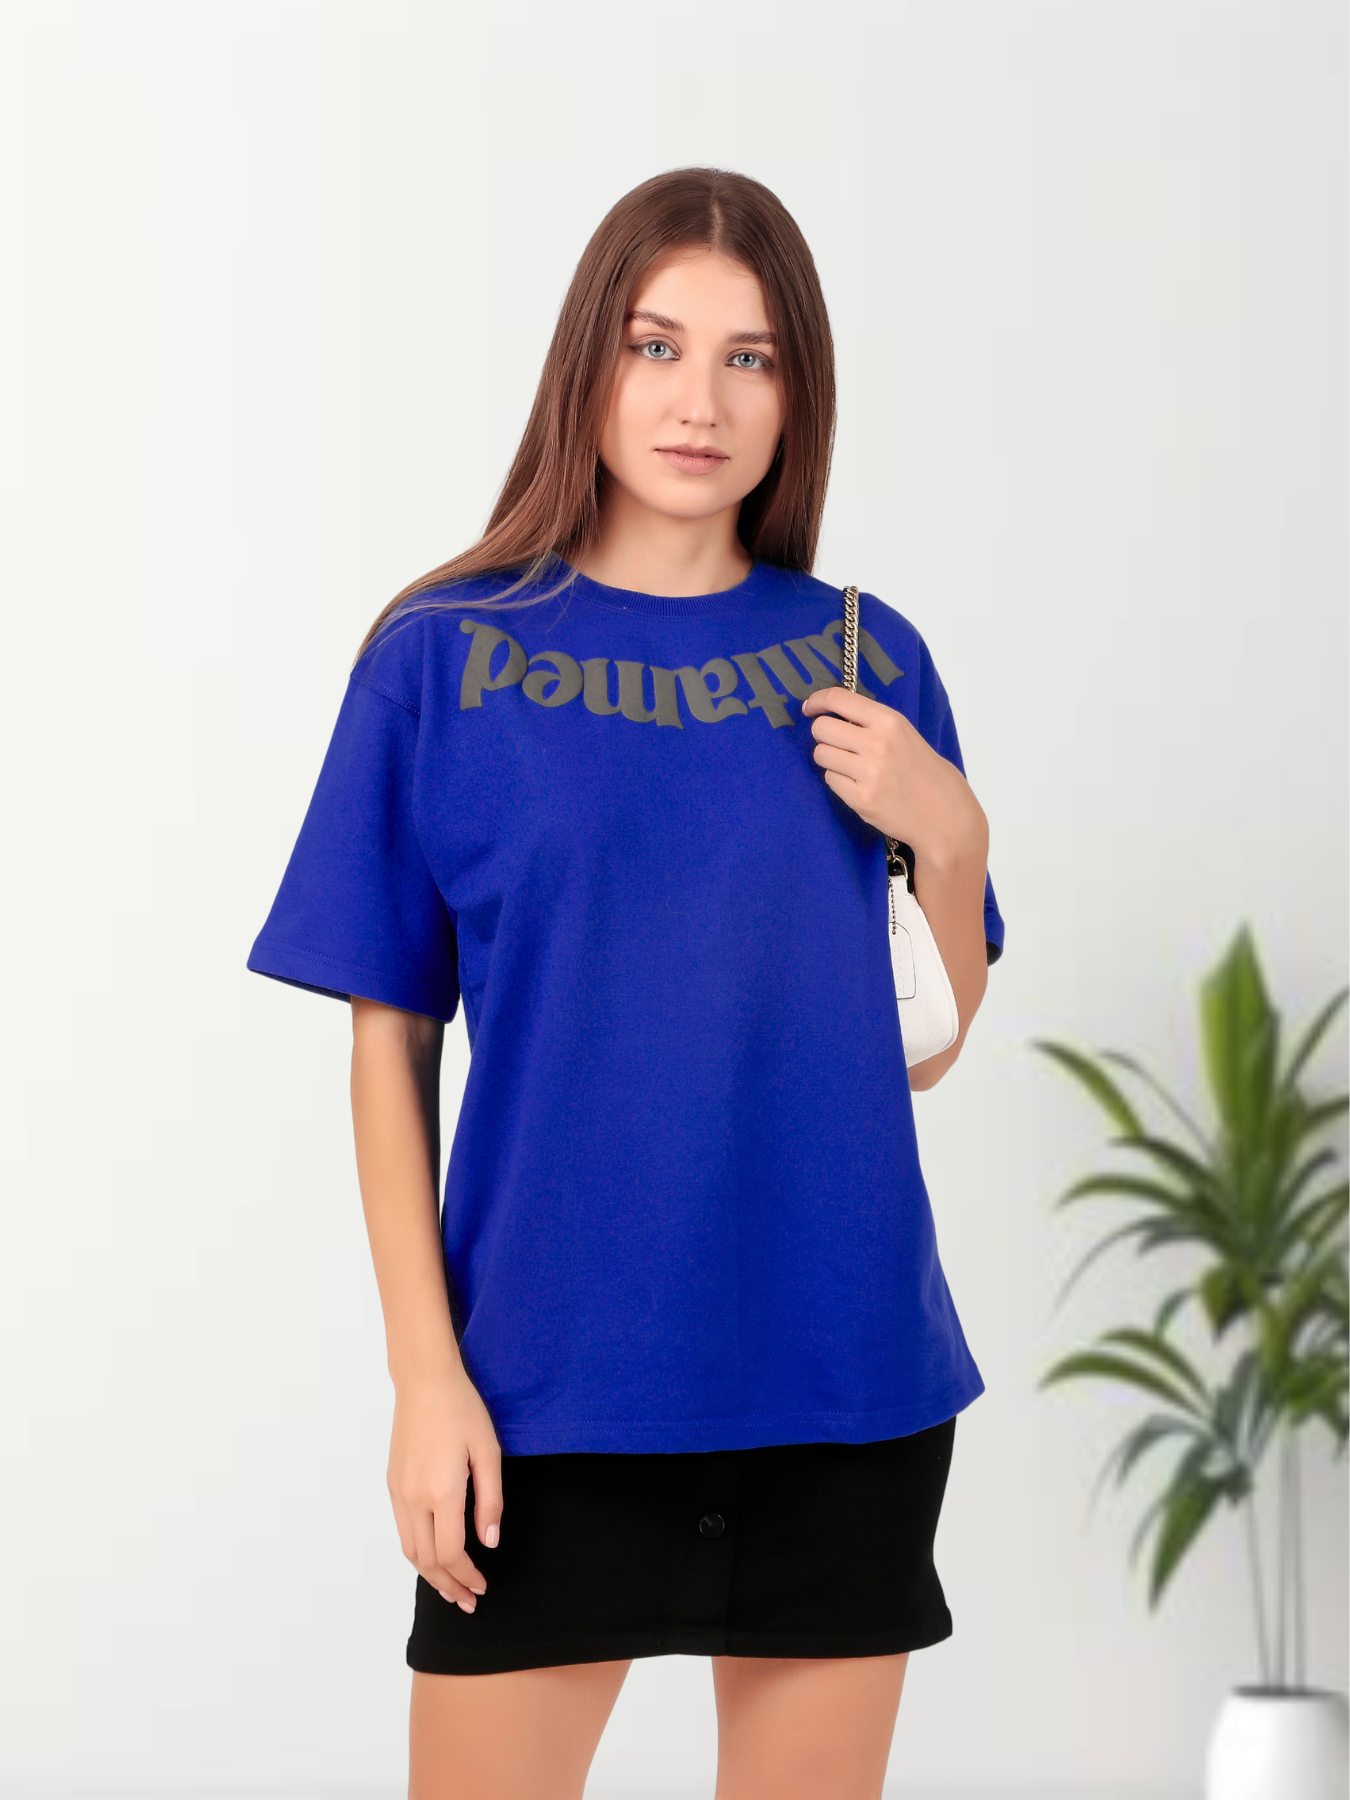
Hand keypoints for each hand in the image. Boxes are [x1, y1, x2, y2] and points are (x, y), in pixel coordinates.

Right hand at [388, 1368, 503, 1612]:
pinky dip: (417, 1552)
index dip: (466, 1576)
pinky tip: (433, 1555)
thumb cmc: (462, 1410)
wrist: (424, 1382)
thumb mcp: (488, 1451)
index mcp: (442, 1492)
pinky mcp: (392, 1483)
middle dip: (448, 1586)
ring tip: (451, 1588)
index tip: (483, 1586)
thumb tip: (489, 1541)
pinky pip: (402, 1530)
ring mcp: (399, 1492)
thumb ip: (491, 1500)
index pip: (451, 1553)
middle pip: (426, 1560)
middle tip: (468, 1601)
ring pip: (410, 1550)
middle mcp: (414, 1498)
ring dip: (430, 1575)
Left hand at [801, 686, 986, 869]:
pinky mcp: (860, 799)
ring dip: (830, 759)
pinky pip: (829, 780)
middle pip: (822, 729)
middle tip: (838, 744)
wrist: (942, 811)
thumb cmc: (920, 769)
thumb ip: (869, 721)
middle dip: (823, 735)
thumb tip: (828, 713)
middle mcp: (877, 744)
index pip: (838, 699)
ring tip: (851, 766)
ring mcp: (868, 773)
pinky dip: (838, 780)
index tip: (810, 708)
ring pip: (821, 754)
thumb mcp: (902, 733)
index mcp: (889, 721)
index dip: (817, 701)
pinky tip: (858, 784)